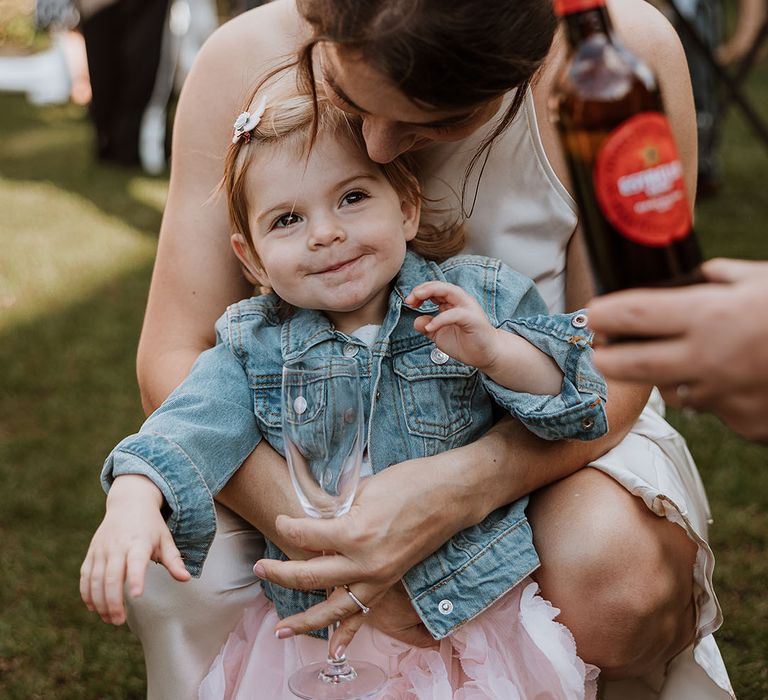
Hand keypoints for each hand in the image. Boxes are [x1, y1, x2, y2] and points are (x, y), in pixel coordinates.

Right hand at [79, 475, 190, 624]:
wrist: (129, 502)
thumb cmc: (151, 525)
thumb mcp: (165, 539)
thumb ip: (174, 561)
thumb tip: (186, 579)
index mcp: (139, 542)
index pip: (136, 562)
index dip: (136, 578)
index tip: (137, 595)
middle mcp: (118, 546)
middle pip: (111, 577)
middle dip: (113, 602)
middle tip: (119, 621)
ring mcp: (102, 549)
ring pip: (95, 580)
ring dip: (99, 602)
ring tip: (109, 619)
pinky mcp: (91, 552)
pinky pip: (85, 576)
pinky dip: (86, 593)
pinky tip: (93, 608)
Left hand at [254, 460, 474, 643]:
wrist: (450, 494)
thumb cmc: (409, 482)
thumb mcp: (364, 489)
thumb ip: (334, 510)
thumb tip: (311, 522)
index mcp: (355, 532)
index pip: (306, 536)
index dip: (287, 528)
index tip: (280, 522)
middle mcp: (365, 562)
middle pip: (311, 575)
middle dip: (280, 573)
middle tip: (259, 568)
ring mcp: (379, 577)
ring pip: (334, 608)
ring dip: (305, 621)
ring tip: (279, 630)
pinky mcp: (389, 582)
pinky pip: (364, 613)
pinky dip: (347, 633)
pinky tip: (333, 652)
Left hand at [405, 281, 499, 370]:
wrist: (486, 355)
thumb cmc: (466, 343)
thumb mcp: (439, 335)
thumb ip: (428, 327)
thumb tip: (417, 320)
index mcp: (452, 302)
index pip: (434, 289)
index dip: (419, 292)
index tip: (408, 302)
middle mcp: (460, 301)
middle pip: (440, 286)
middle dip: (422, 289)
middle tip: (409, 299)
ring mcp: (468, 308)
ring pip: (449, 291)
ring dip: (430, 292)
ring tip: (416, 300)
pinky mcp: (473, 318)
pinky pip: (454, 314)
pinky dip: (440, 319)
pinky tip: (430, 327)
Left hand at [588, 258, 767, 440]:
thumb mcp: (767, 280)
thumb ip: (726, 278)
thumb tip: (700, 276)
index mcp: (710, 317)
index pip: (635, 315)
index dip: (604, 315)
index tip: (589, 314)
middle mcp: (708, 360)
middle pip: (632, 365)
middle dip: (607, 360)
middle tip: (597, 353)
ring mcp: (725, 398)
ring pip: (676, 390)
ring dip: (674, 375)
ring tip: (695, 358)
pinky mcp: (746, 424)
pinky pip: (718, 407)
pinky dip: (722, 393)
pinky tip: (746, 378)